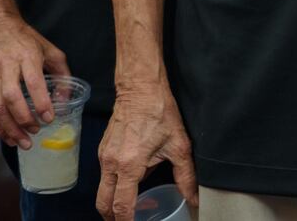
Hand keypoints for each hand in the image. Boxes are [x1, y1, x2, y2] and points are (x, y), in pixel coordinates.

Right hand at [0, 10, 68, 146]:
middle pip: (11, 98)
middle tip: (36, 132)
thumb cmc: (23, 38)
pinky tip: (8, 135)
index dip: (41, 102)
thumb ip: (61, 72)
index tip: (49, 118)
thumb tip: (65, 99)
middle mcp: (5, 66)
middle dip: (23, 120)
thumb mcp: (49, 49)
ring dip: (9, 129)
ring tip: (23, 142)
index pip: (33, 82)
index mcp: (26, 55)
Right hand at [95, 80, 196, 220]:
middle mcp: (111, 164)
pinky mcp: (102, 151)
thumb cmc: (160, 113)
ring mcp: (104, 157)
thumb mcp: (180, 146)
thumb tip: (194, 199)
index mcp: (129, 165)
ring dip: (114, 201)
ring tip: (132, 206)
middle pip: (104, 204)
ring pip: (103, 190)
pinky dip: (115, 184)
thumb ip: (186, 176)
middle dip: (113, 218)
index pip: (121, 206)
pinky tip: (133, 180)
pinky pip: (105, 175)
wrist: (140, 89)